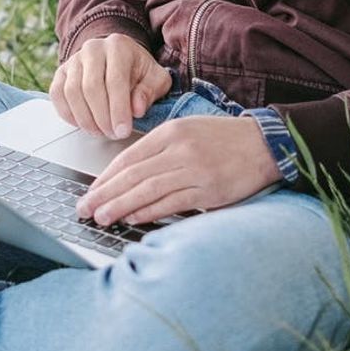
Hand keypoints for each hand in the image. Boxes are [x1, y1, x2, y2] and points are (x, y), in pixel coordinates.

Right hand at [49, 33, 172, 138]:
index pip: (115, 80)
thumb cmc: (138, 71)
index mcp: (118, 46)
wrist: (119, 58)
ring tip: (100, 132)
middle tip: (112, 134)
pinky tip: (83, 124)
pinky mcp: (62, 72)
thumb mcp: (155, 79)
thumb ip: (150, 92)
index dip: (118, 109)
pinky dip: (68, 114)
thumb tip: (136, 109)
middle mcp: (93, 48)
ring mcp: (74, 60)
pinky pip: (58, 94)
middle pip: (91, 87)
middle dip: (102, 117)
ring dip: (85, 119)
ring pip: (72, 92)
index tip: (123, 130)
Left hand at [75, 114, 280, 225]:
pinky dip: (150, 212)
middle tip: (84, 208)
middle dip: (105, 194)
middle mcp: (179, 149)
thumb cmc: (223, 139)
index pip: (128, 157)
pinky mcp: (209, 190)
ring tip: (102, 217)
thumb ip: (159, 150)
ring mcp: (194, 170)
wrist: (264, 144)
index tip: (90, 191)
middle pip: (132, 175)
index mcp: (170, 132)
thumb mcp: (187, 131)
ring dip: (121, 206)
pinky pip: (172, 202)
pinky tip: (133, 219)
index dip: (105, 178)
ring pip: (148, 190)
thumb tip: (128, 176)